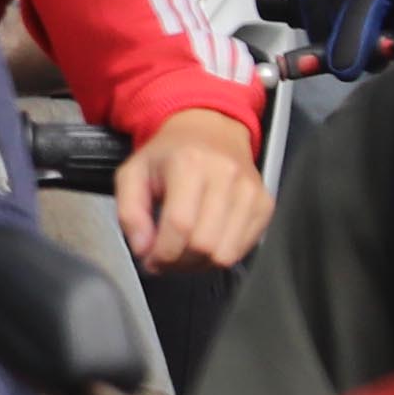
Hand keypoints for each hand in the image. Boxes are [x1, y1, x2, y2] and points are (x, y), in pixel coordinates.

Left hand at [115, 108, 271, 273]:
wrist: (211, 131)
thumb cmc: (170, 155)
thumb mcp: (133, 173)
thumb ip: (129, 213)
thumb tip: (143, 248)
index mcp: (189, 163)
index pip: (180, 225)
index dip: (162, 253)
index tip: (151, 258)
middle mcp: (225, 175)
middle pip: (204, 245)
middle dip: (179, 262)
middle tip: (166, 256)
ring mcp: (250, 191)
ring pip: (226, 253)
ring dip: (200, 263)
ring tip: (185, 251)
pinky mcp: (265, 205)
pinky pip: (243, 250)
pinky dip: (221, 255)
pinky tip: (206, 242)